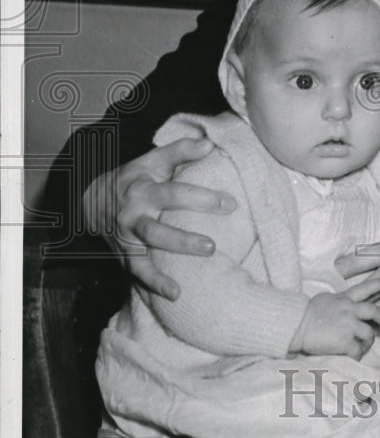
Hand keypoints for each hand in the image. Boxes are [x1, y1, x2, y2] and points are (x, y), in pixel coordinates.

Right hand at [83, 138, 236, 299]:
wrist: (91, 201)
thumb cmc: (134, 178)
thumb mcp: (152, 160)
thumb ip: (181, 150)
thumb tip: (209, 143)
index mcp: (143, 189)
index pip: (173, 193)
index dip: (201, 198)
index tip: (230, 204)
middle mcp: (133, 214)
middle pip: (157, 228)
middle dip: (184, 239)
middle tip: (212, 247)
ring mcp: (128, 236)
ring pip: (149, 250)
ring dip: (172, 260)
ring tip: (196, 269)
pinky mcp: (125, 254)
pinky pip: (139, 271)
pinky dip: (155, 283)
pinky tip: (175, 294)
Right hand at [288, 276, 379, 359]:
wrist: (296, 325)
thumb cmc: (305, 313)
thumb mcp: (325, 300)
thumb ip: (339, 301)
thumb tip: (345, 303)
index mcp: (344, 299)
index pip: (366, 288)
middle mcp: (350, 310)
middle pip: (376, 312)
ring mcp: (348, 325)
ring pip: (369, 334)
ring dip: (368, 342)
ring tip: (361, 346)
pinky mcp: (344, 342)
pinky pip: (358, 351)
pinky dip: (358, 355)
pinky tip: (353, 356)